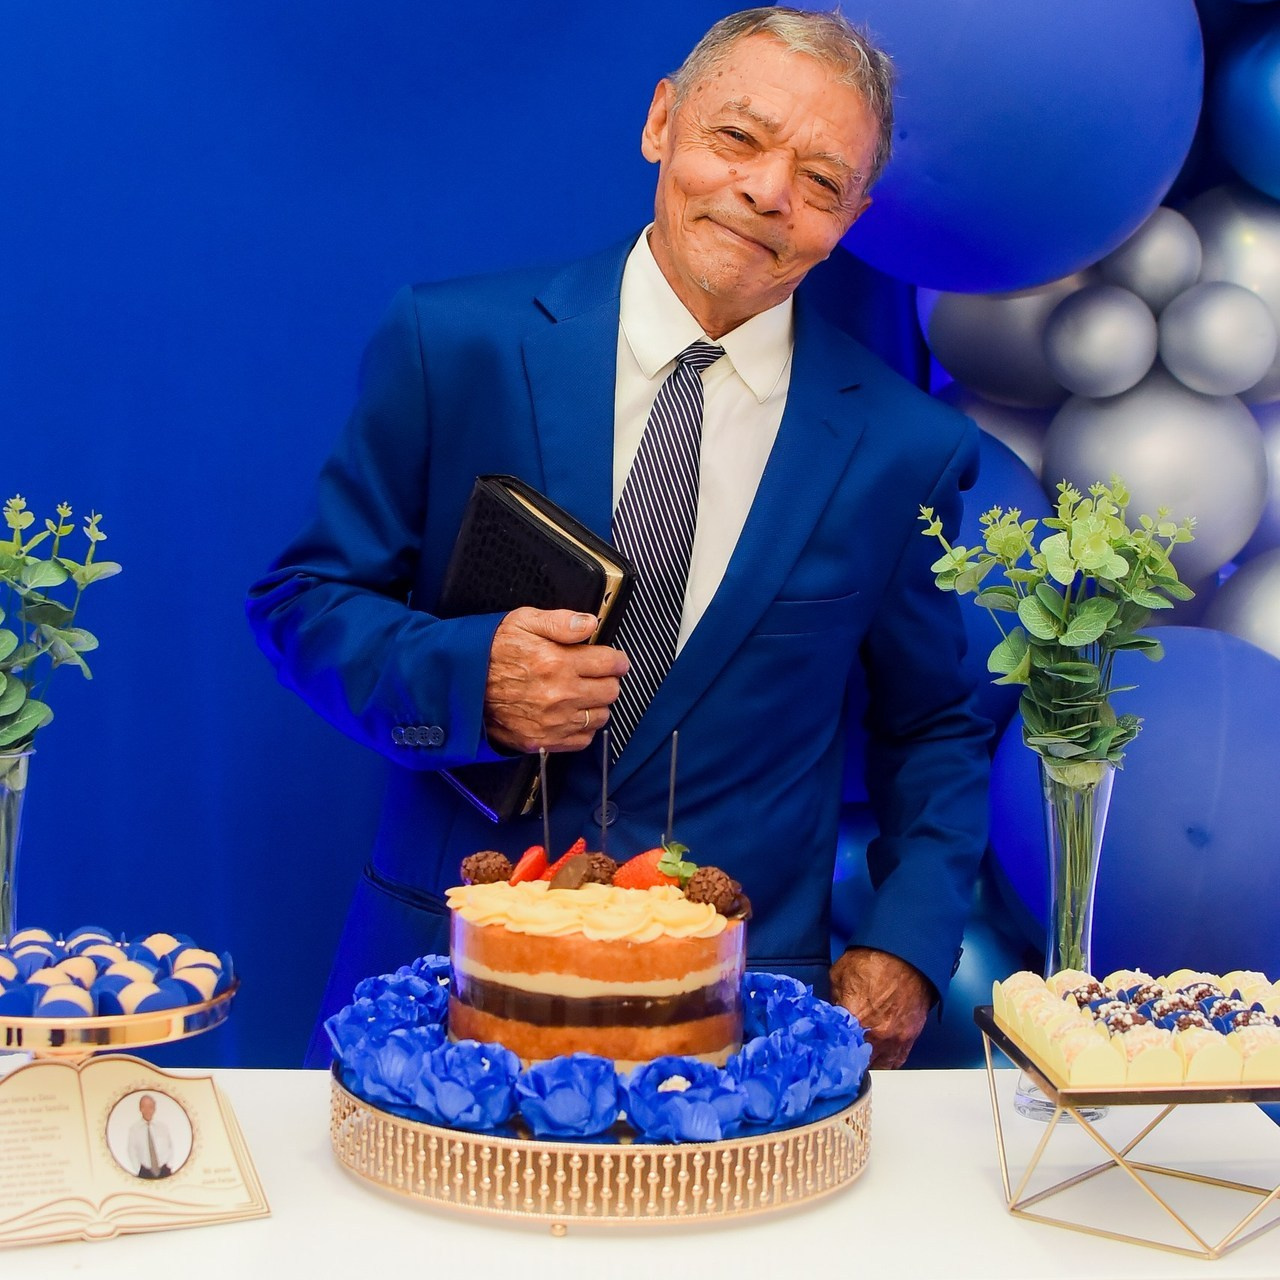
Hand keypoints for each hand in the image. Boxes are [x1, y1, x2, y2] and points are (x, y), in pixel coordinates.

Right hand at [483, 608, 628, 753]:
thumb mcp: (523, 622)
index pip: (610, 663)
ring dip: (597, 704)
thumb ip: (561, 622)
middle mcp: (559, 695)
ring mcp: (552, 721)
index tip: (615, 660)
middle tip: (597, 675)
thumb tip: (589, 623)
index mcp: (557, 662)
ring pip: (600, 716)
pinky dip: (583, 728)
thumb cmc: (491, 652)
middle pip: (610, 691)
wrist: (462, 686)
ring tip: (582, 694)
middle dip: (608, 680)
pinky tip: (572, 714)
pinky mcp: (543, 740)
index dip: (617, 659)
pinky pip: (582, 739)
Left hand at [828, 947, 932, 1068]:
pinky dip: (886, 1062)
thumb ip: (833, 1001)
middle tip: (840, 1057)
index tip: (826, 1052)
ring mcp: (895, 1040)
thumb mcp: (840, 975)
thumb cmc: (872, 960)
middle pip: (858, 1063)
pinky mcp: (910, 1038)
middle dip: (848, 1061)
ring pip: (878, 1067)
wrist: (908, 954)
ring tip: (858, 1060)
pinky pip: (896, 1061)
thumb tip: (831, 1018)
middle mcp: (876, 1035)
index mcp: (855, 1019)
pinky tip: (877, 1058)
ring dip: (868, 1064)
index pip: (837, 1049)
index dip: (831, 1052)